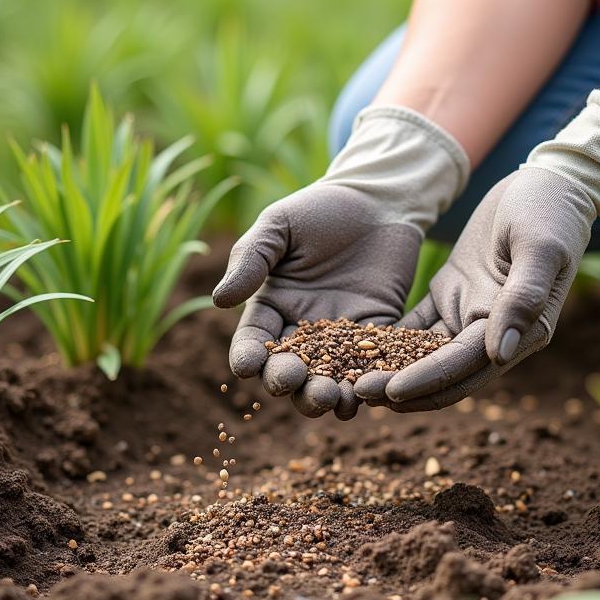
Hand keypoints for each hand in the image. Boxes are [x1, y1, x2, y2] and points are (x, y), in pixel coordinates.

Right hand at [212, 183, 420, 418]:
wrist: (379, 200)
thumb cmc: (321, 208)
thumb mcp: (279, 226)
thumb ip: (251, 260)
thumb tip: (220, 301)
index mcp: (272, 305)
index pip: (253, 341)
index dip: (248, 357)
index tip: (247, 367)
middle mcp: (303, 329)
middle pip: (288, 369)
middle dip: (287, 381)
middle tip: (292, 382)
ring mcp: (341, 336)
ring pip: (327, 379)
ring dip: (323, 395)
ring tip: (328, 399)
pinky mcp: (378, 334)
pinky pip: (369, 368)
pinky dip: (365, 386)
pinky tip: (363, 396)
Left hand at [356, 90, 599, 410]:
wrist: (550, 183)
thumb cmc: (552, 213)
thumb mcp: (541, 249)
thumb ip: (523, 298)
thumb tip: (500, 354)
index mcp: (522, 332)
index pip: (466, 366)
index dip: (428, 381)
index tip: (392, 392)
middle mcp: (493, 333)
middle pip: (442, 374)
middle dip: (402, 388)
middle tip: (355, 393)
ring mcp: (470, 317)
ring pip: (425, 357)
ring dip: (391, 370)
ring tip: (348, 379)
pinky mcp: (451, 297)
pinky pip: (417, 328)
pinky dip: (389, 340)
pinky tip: (354, 345)